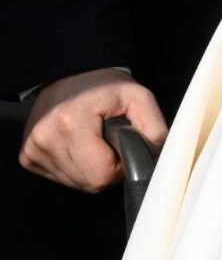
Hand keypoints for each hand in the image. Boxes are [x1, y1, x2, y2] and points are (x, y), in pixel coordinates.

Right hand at [20, 69, 166, 191]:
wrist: (70, 75)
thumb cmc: (106, 87)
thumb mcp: (139, 99)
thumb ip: (154, 130)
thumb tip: (156, 159)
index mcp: (71, 124)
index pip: (102, 175)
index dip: (120, 166)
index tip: (121, 146)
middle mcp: (46, 138)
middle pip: (89, 183)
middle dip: (107, 169)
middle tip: (109, 143)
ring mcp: (33, 149)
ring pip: (76, 184)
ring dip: (91, 169)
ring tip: (93, 142)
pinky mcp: (27, 156)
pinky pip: (61, 179)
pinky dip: (75, 168)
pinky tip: (78, 146)